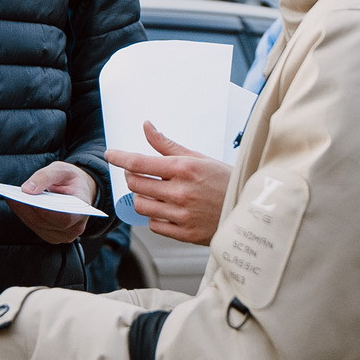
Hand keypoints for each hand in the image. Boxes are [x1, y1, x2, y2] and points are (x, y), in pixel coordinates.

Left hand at [9, 162, 96, 244]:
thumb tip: (26, 190)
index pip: (64, 217)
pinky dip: (23, 214)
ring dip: (22, 211)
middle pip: (46, 222)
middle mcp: (73, 229)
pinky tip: (15, 202)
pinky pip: (34, 226)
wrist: (79, 191)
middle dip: (28, 208)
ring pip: (37, 225)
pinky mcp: (50, 236)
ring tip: (11, 197)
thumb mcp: (62, 170)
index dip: (44, 210)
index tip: (27, 199)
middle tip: (12, 195)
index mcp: (82, 211)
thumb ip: (45, 176)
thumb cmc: (72, 180)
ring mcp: (62, 235)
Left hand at [105, 122, 229, 246]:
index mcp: (184, 169)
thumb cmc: (224, 181)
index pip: (140, 162)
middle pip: (135, 184)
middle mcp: (181, 191)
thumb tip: (146, 126)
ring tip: (153, 193)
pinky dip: (154, 216)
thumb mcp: (199, 158)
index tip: (110, 154)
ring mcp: (182, 214)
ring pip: (141, 206)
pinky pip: (154, 225)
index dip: (120, 157)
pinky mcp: (184, 233)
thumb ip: (167, 145)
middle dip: (132, 178)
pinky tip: (165, 209)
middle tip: (138, 175)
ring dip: (141, 198)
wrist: (249, 211)